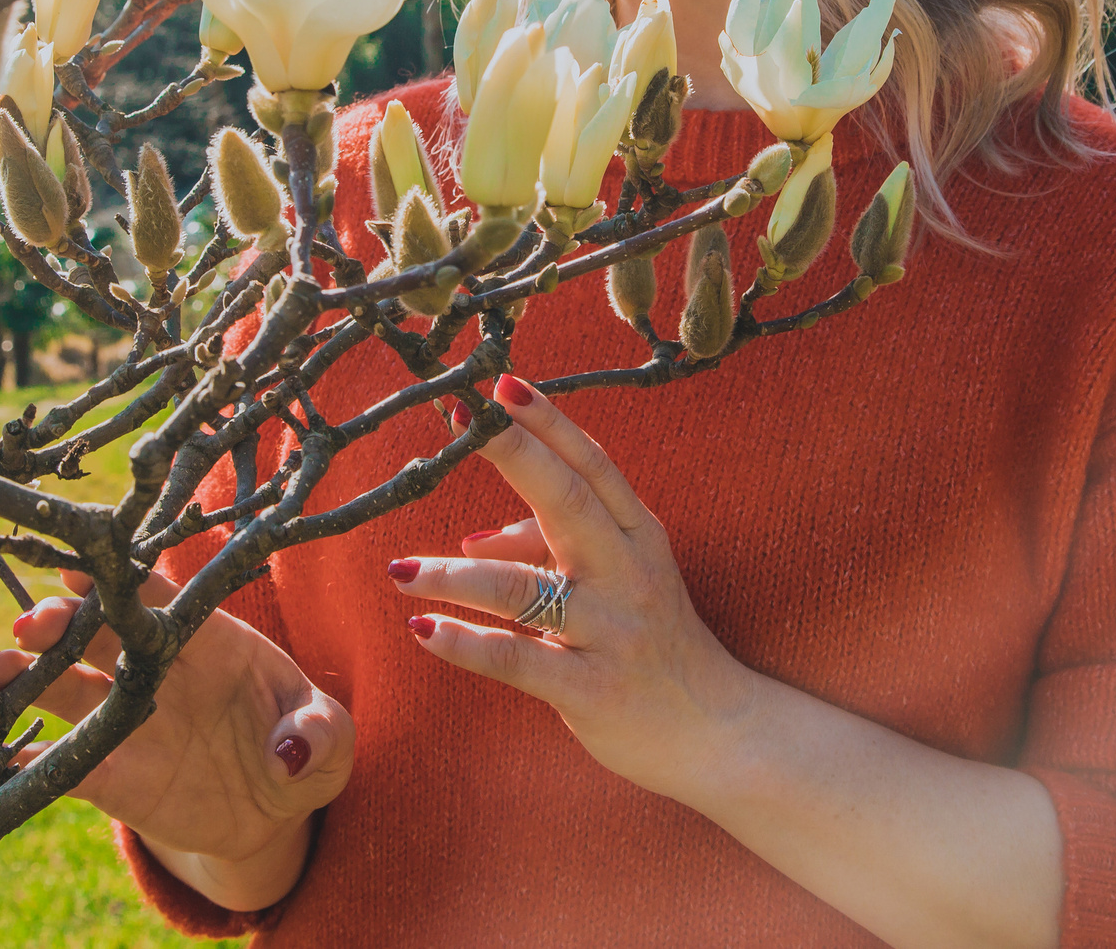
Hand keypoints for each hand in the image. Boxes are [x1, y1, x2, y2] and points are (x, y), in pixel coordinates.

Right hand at [0, 566, 351, 897]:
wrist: (275, 811)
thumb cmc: (305, 750)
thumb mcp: (331, 743)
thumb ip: (321, 734)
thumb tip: (291, 750)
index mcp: (212, 641)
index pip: (162, 601)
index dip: (125, 584)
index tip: (86, 571)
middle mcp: (159, 671)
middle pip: (104, 635)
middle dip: (66, 622)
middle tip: (32, 622)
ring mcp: (130, 722)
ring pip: (71, 689)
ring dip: (31, 676)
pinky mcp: (115, 778)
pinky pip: (68, 766)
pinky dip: (33, 763)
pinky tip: (0, 757)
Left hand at [387, 374, 759, 801]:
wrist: (716, 731)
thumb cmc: (652, 642)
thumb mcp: (617, 580)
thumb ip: (549, 549)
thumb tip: (472, 540)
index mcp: (638, 534)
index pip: (592, 464)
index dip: (548, 423)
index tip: (502, 384)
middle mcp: (629, 572)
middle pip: (567, 501)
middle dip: (512, 456)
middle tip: (458, 424)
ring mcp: (611, 631)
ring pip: (524, 589)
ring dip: (455, 575)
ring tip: (400, 570)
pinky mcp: (592, 688)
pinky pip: (518, 659)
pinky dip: (468, 642)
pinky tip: (423, 629)